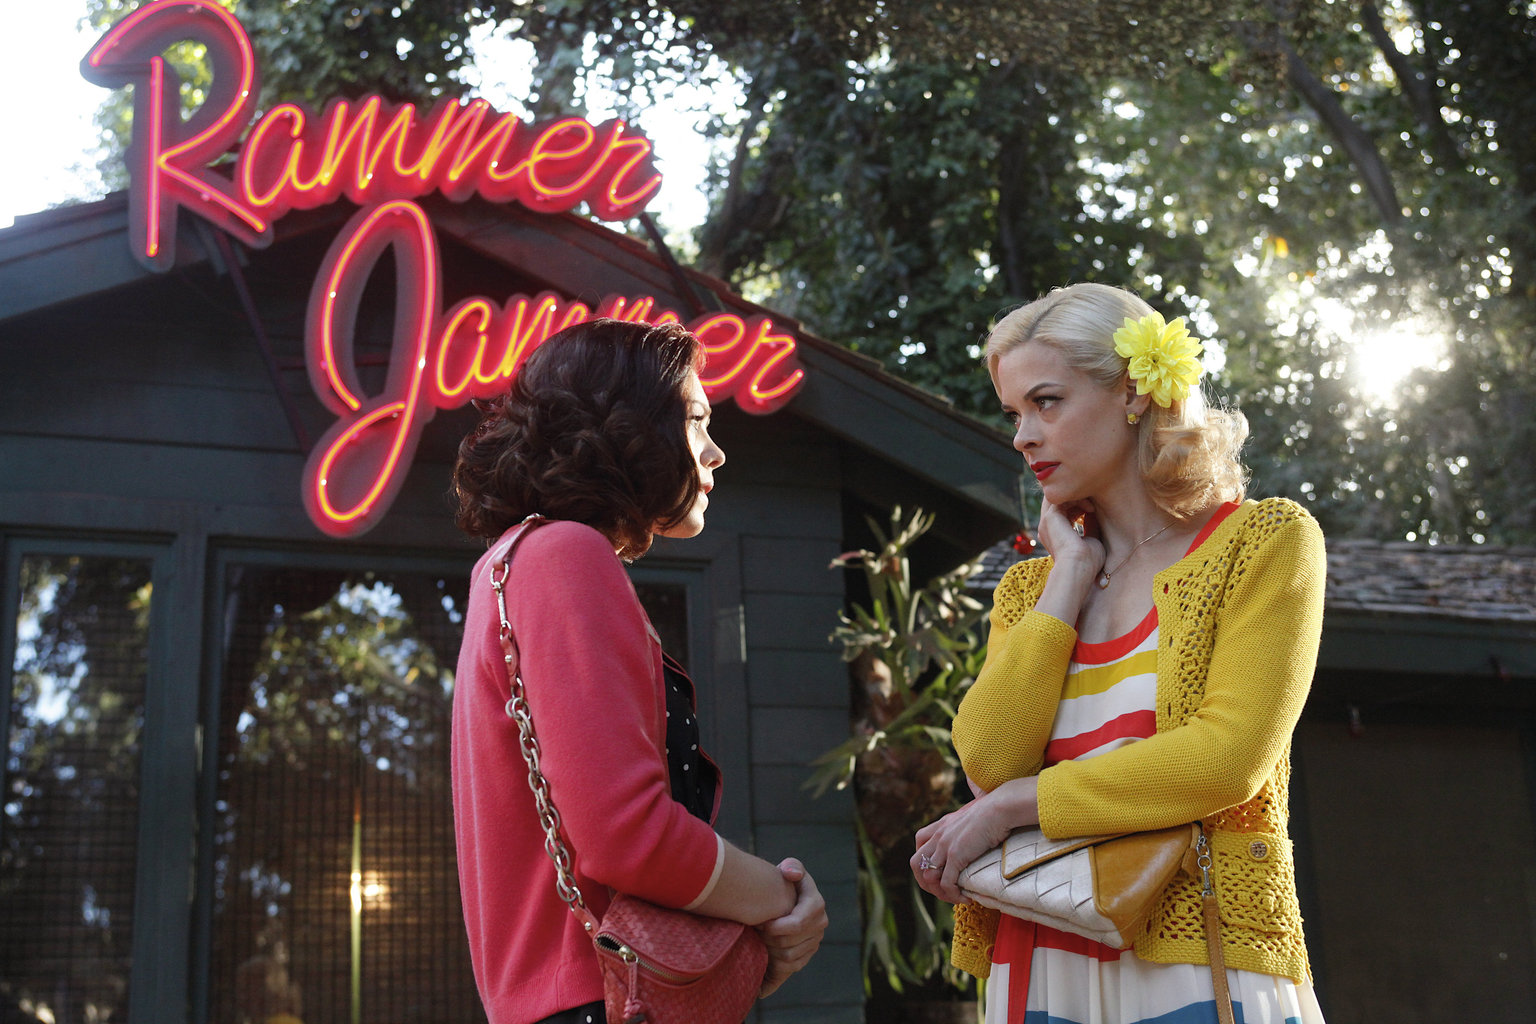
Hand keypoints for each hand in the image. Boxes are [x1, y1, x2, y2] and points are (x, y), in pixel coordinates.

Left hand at [755, 858, 827, 996]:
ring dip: (770, 950)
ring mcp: (815, 942)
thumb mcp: (787, 869)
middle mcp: (820, 925)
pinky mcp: (807, 955)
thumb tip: (791, 874)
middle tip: (755, 930)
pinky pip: (790, 967)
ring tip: (758, 938)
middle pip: (789, 942)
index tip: (761, 922)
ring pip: (788, 956)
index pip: (797, 923)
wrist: (783, 900)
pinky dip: (775, 962)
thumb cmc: (783, 882)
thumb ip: (792, 866)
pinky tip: (765, 951)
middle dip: (769, 938)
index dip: (776, 926)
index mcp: (817, 905)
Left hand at [910, 777, 1038, 903]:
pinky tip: (966, 898)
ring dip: (939, 892)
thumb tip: (976, 833)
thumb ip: (966, 826)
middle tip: (943, 891)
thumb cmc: (994, 812)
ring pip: (929, 877)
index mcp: (941, 826)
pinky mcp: (956, 856)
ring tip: (955, 898)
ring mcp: (945, 846)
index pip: (919, 845)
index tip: (941, 872)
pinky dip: (954, 895)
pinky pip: (946, 883)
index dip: (924, 862)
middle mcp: (938, 836)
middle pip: (915, 864)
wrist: (1000, 809)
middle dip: (925, 882)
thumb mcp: (972, 817)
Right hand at [1038, 499, 1104, 573]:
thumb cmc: (1087, 561)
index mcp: (1053, 535)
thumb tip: (1093, 513)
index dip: (1076, 508)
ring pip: (1058, 499)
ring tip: (1092, 506)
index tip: (1092, 511)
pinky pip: (1061, 499)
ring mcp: (1045, 522)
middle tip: (1092, 503)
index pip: (1060, 513)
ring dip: (1076, 498)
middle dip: (1074, 500)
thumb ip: (1089, 526)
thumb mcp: (1090, 539)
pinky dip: (1076, 500)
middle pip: (1057, 504)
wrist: (1079, 568)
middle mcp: (1046, 528)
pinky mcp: (1050, 517)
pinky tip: (1090, 508)